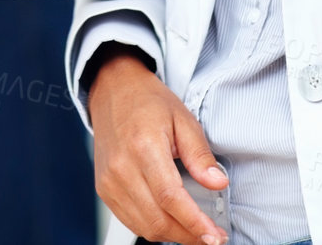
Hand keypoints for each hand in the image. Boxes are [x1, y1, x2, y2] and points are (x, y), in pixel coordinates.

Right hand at [89, 54, 228, 244]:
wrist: (113, 90)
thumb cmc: (147, 102)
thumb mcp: (183, 119)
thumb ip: (200, 154)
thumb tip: (217, 182)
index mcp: (143, 146)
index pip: (170, 197)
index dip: (194, 222)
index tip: (214, 235)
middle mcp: (122, 167)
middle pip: (157, 219)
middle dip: (188, 235)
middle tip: (212, 237)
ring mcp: (109, 180)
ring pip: (144, 226)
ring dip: (172, 235)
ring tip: (194, 230)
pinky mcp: (104, 188)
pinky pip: (130, 221)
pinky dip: (153, 228)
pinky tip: (170, 221)